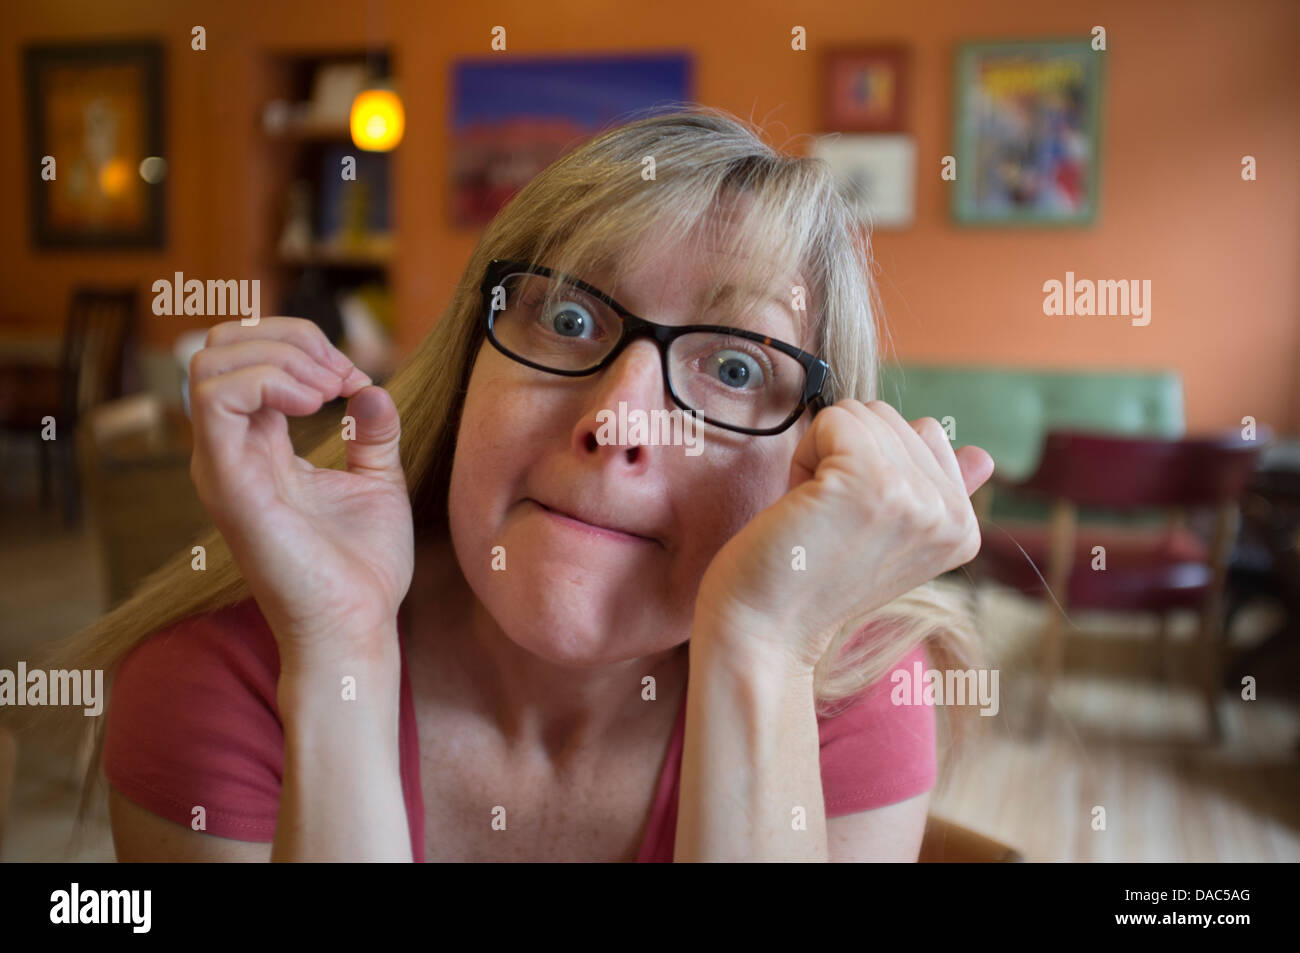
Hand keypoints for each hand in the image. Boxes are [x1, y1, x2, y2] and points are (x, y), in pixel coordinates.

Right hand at [188, 317, 412, 669]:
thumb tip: (370, 387)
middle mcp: (231, 451)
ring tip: (330, 390)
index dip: (304, 346)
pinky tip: (317, 403)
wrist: (356, 626)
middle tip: (342, 377)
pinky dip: (269, 378)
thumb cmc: (363, 569)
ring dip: (281, 355)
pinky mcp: (228, 482)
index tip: (356, 379)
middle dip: (288, 338)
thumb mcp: (376, 481)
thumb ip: (373, 432)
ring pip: (210, 361)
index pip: (248, 359)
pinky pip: (216, 397)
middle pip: (221, 347)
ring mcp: (223, 465)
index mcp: (261, 447)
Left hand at [693, 400, 993, 673]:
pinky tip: (801, 505)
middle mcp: (950, 515)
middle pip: (890, 417)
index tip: (851, 522)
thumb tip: (983, 456)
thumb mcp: (885, 533)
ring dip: (821, 455)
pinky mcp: (872, 481)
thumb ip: (933, 493)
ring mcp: (915, 497)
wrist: (761, 629)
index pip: (926, 433)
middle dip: (843, 456)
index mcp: (963, 528)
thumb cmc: (808, 577)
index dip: (871, 464)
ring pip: (861, 414)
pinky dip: (803, 455)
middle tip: (825, 521)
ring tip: (815, 516)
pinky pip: (833, 418)